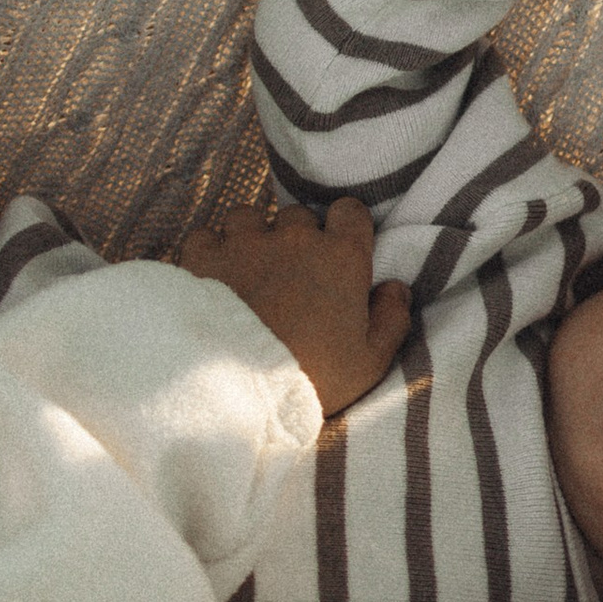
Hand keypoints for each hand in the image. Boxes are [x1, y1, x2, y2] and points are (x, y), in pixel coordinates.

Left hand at [177, 196, 411, 414]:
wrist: (239, 390)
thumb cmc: (313, 378)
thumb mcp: (370, 361)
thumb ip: (392, 318)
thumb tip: (396, 288)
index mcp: (341, 257)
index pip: (350, 211)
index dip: (344, 227)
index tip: (337, 250)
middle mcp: (295, 238)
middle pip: (298, 215)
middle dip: (294, 238)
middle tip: (290, 275)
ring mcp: (246, 242)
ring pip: (248, 217)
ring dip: (249, 237)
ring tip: (247, 272)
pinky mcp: (205, 256)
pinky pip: (205, 236)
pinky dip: (208, 252)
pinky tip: (212, 278)